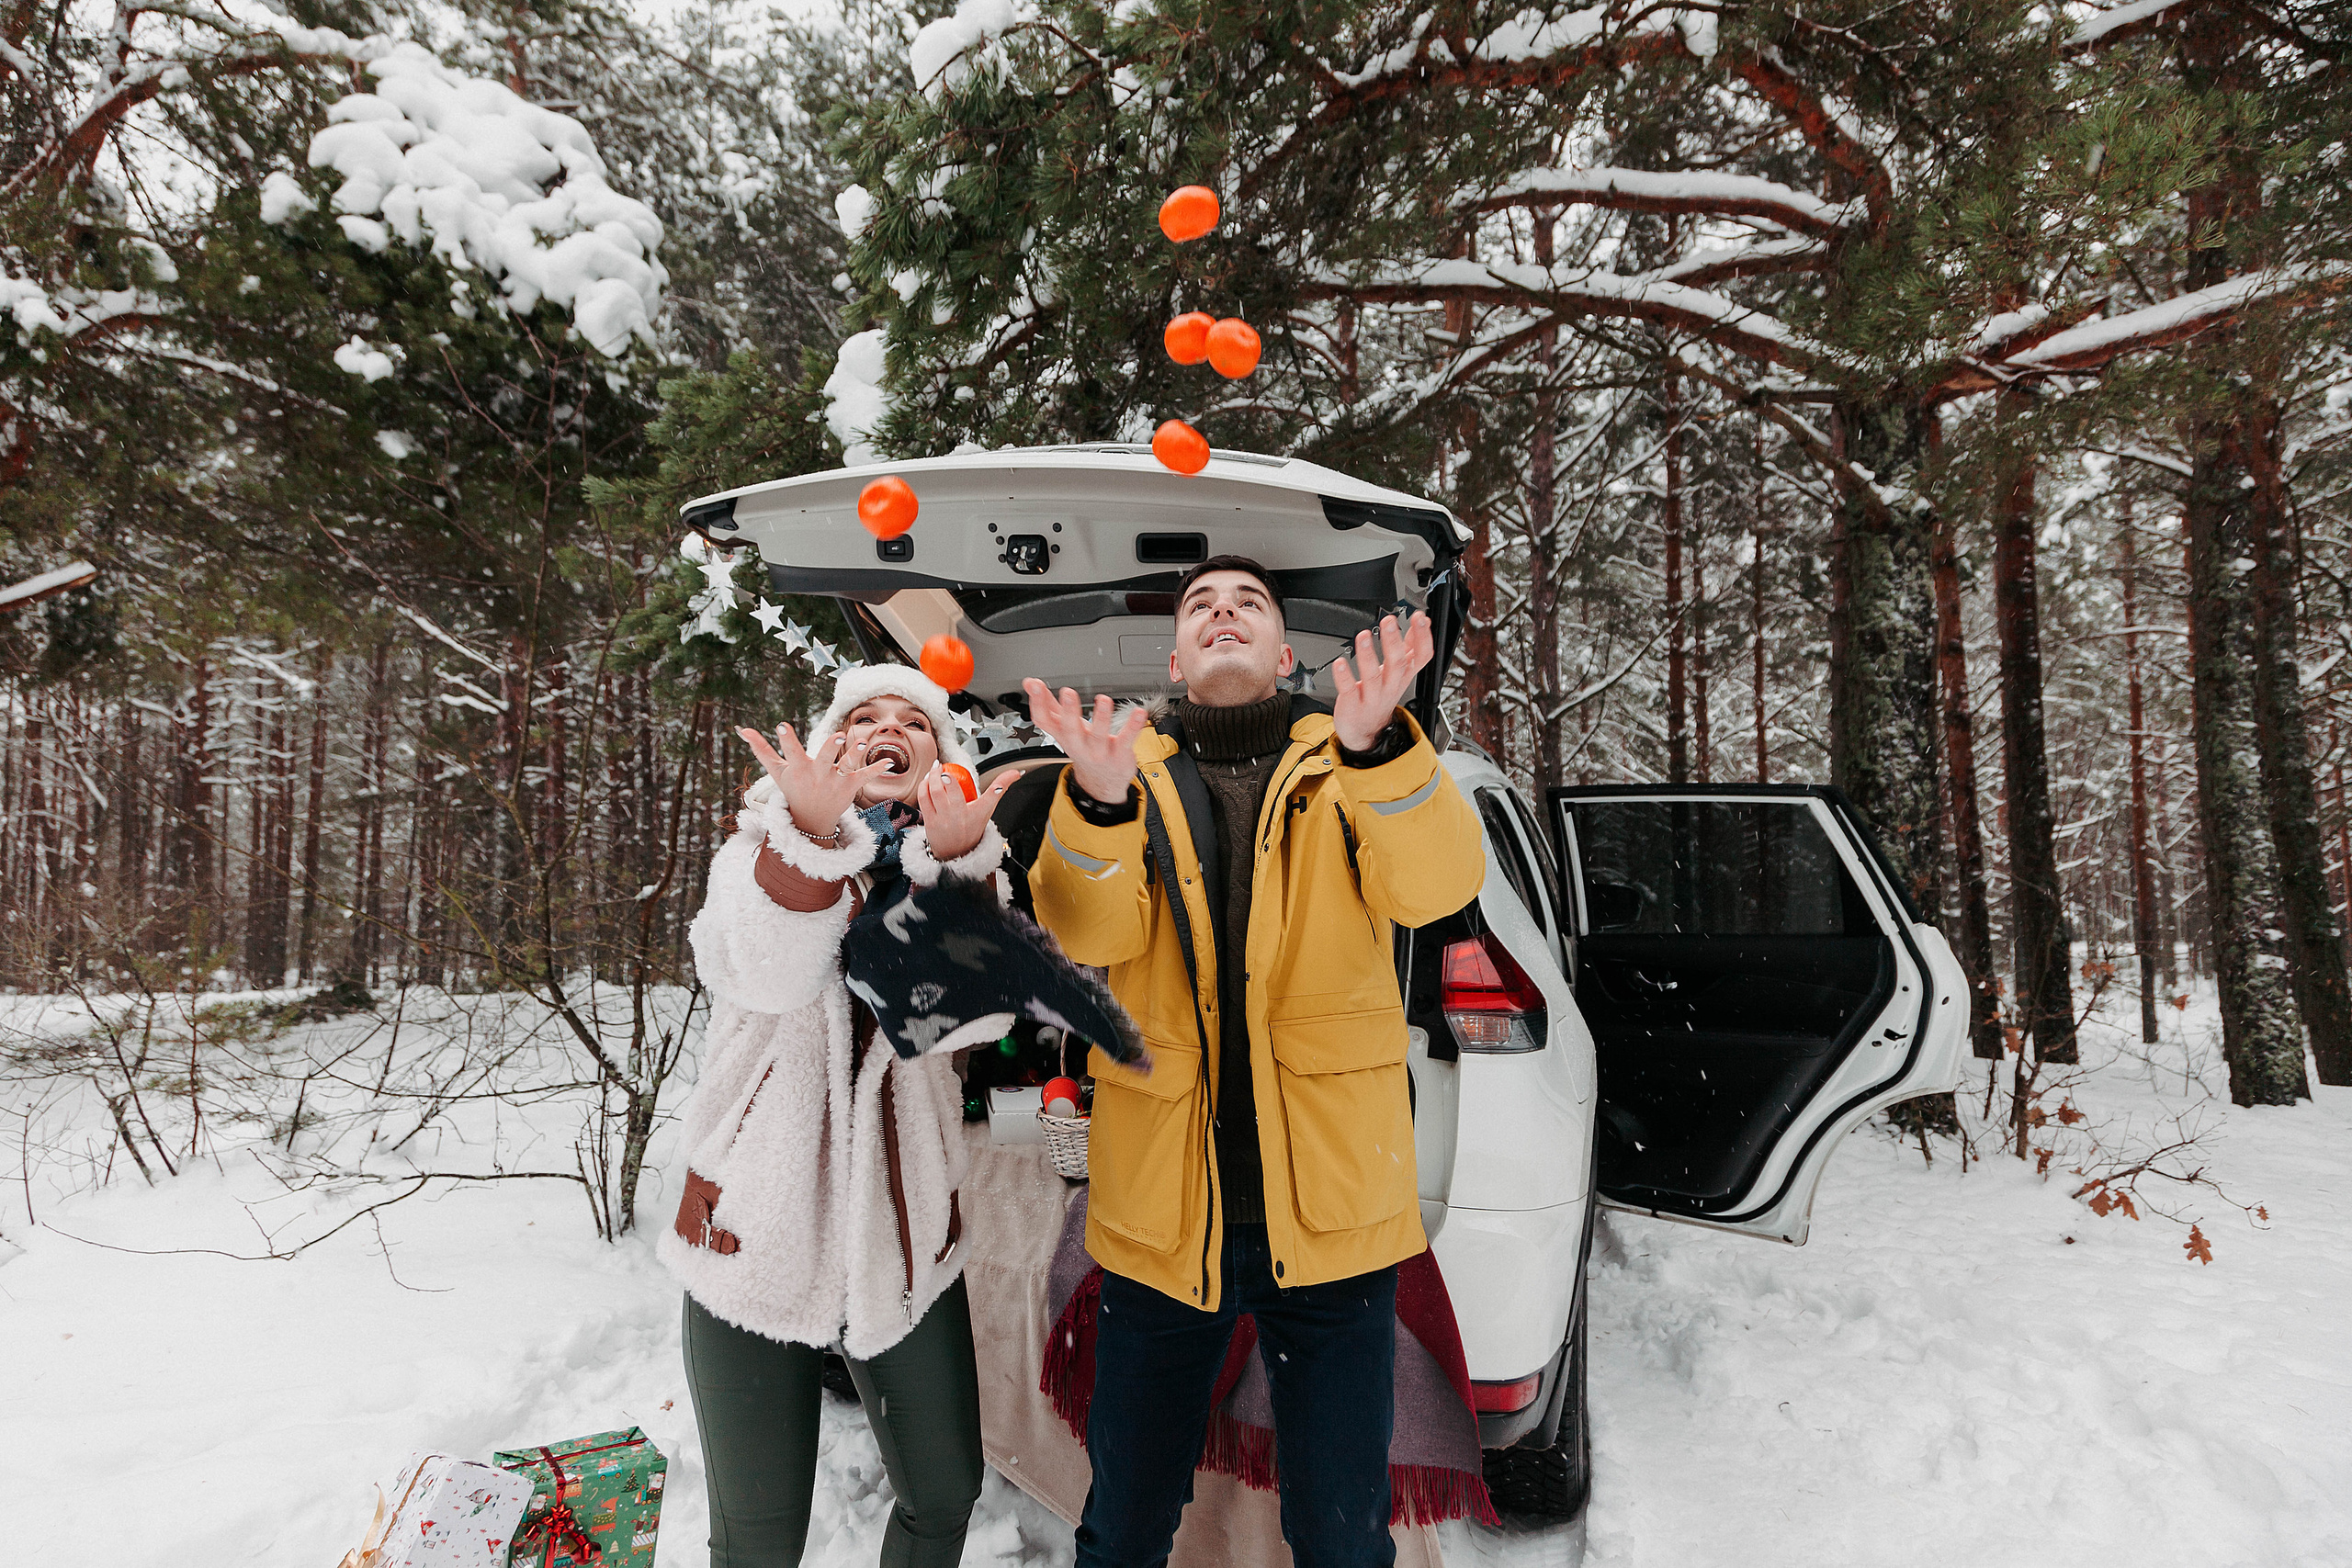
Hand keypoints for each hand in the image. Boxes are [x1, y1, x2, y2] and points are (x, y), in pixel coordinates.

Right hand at [738, 724, 894, 839]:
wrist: (810, 820)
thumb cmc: (792, 790)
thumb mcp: (776, 772)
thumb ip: (761, 750)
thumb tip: (742, 729)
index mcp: (799, 769)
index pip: (791, 752)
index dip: (786, 740)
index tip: (783, 726)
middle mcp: (818, 774)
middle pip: (824, 759)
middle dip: (830, 748)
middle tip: (837, 735)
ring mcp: (835, 781)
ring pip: (846, 765)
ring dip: (855, 754)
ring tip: (863, 741)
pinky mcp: (850, 786)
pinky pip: (865, 777)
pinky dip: (877, 769)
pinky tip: (891, 762)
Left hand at [916, 762, 1016, 861]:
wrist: (956, 854)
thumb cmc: (971, 828)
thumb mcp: (987, 810)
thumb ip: (998, 790)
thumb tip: (1016, 773)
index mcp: (979, 813)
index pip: (993, 794)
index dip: (1003, 781)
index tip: (1008, 771)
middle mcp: (961, 816)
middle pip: (951, 788)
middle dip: (944, 773)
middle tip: (942, 766)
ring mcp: (944, 819)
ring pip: (935, 791)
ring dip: (931, 776)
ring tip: (933, 771)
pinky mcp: (930, 822)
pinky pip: (924, 799)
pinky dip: (924, 786)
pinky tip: (926, 781)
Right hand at [1022, 679, 1147, 804]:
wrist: (1102, 781)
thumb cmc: (1084, 748)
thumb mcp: (1064, 729)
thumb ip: (1048, 704)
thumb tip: (1030, 683)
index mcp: (1063, 736)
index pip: (1045, 722)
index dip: (1038, 704)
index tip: (1035, 685)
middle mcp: (1079, 744)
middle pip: (1070, 730)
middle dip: (1068, 712)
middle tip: (1067, 693)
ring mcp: (1099, 751)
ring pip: (1099, 735)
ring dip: (1101, 717)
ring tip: (1103, 700)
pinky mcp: (1120, 753)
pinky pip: (1126, 739)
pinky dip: (1133, 726)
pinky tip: (1138, 713)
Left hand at [1329, 612, 1431, 751]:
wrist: (1366, 731)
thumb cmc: (1381, 697)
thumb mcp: (1400, 674)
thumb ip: (1410, 647)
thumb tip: (1421, 623)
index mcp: (1403, 676)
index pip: (1421, 657)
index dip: (1423, 638)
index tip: (1419, 618)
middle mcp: (1390, 686)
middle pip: (1397, 664)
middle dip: (1394, 641)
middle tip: (1390, 622)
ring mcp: (1371, 696)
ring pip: (1372, 676)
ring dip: (1369, 655)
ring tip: (1364, 636)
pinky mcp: (1352, 704)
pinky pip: (1348, 689)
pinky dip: (1344, 676)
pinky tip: (1340, 663)